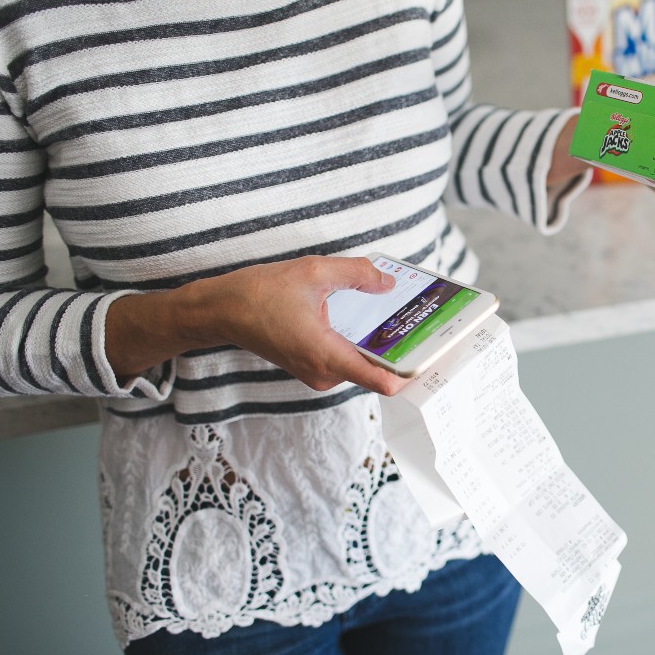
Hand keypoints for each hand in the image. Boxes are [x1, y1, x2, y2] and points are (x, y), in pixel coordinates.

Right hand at [106, 256, 413, 395]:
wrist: (219, 310)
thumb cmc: (259, 293)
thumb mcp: (314, 272)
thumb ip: (357, 275)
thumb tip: (389, 282)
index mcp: (328, 356)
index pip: (382, 382)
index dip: (412, 373)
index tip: (435, 358)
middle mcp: (325, 373)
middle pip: (377, 369)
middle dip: (400, 348)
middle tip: (428, 322)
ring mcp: (317, 373)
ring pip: (362, 362)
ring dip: (379, 342)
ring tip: (404, 314)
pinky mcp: (312, 366)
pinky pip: (346, 357)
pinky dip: (360, 340)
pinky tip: (370, 316)